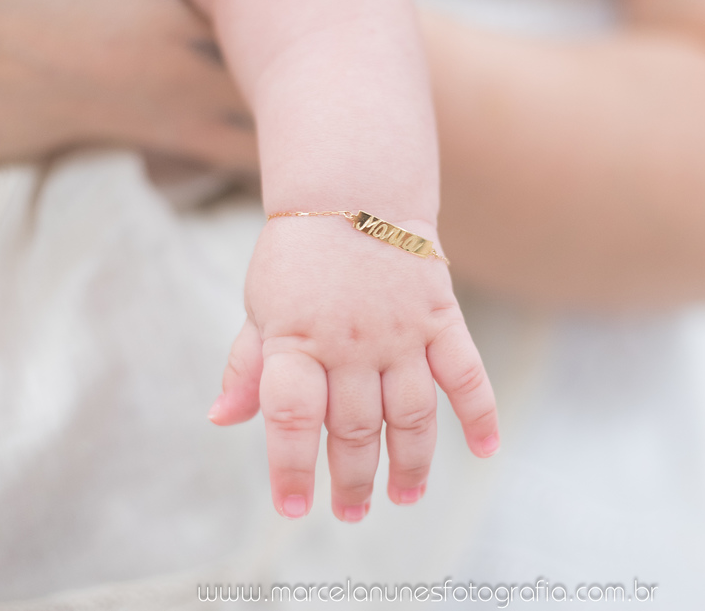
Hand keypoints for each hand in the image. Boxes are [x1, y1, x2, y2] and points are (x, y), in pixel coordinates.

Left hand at [208, 215, 498, 521]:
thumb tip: (220, 420)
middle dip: (351, 480)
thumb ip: (247, 366)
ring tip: (403, 497)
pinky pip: (465, 373)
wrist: (353, 191)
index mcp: (294, 340)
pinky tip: (484, 451)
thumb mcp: (261, 306)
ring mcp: (400, 332)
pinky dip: (480, 413)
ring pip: (410, 415)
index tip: (293, 507)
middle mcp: (349, 342)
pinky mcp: (440, 317)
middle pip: (354, 428)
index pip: (290, 418)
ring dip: (410, 464)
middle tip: (350, 512)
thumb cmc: (299, 258)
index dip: (290, 468)